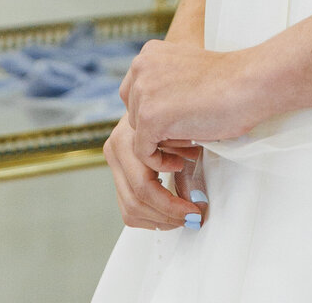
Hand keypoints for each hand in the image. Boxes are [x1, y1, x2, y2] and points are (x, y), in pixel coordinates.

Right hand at [103, 115, 206, 231]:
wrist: (158, 93)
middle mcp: (115, 149)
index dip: (170, 205)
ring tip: (182, 216)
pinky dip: (150, 216)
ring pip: (130, 210)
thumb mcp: (181, 126)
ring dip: (159, 219)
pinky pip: (128, 206)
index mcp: (127, 138)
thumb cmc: (175, 105)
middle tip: (190, 218)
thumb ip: (184, 155)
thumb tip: (197, 197)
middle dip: (166, 216)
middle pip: (136, 202)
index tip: (193, 210)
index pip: (144, 187)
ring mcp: (114, 160)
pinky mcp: (117, 170)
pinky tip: (168, 211)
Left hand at [119, 40, 263, 167]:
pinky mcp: (150, 117)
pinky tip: (181, 159)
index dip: (155, 112)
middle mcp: (141, 67)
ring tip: (189, 146)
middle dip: (156, 129)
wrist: (248, 83)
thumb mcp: (185, 71)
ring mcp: (143, 92)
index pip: (135, 93)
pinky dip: (160, 162)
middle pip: (134, 113)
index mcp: (149, 53)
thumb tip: (157, 110)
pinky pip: (143, 151)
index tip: (178, 123)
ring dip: (162, 144)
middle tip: (184, 139)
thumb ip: (165, 82)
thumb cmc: (228, 80)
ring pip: (138, 133)